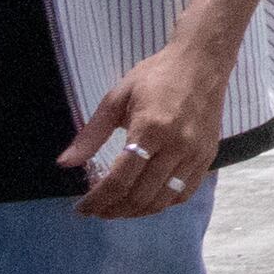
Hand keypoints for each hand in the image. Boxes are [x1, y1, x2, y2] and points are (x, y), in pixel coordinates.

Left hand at [63, 35, 230, 218]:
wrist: (203, 62)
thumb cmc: (157, 75)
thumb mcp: (117, 97)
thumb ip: (91, 134)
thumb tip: (65, 163)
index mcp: (151, 128)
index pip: (119, 180)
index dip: (97, 200)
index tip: (81, 208)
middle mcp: (177, 145)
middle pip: (140, 196)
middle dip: (113, 210)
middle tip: (96, 210)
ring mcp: (196, 153)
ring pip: (162, 200)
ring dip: (135, 212)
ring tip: (117, 208)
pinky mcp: (208, 156)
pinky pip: (184, 193)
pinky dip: (162, 204)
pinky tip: (146, 199)